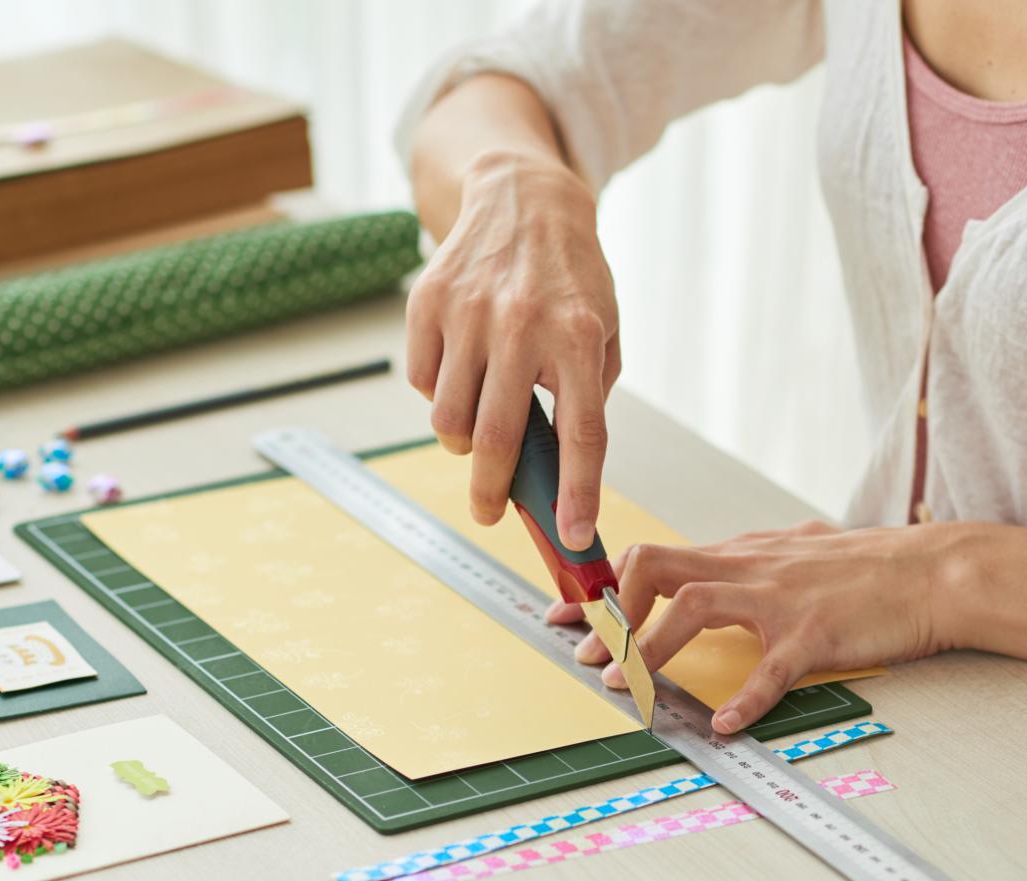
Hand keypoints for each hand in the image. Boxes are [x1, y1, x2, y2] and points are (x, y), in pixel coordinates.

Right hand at [405, 149, 620, 550]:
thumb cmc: (570, 280)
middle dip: (491, 492)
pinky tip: (461, 370)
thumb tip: (558, 471)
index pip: (582, 434)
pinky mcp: (428, 302)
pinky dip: (438, 393)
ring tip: (480, 423)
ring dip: (462, 440)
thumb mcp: (604, 330)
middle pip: (498, 438)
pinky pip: (422, 381)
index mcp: (580, 338)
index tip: (573, 535)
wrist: (523, 199)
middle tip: (489, 512)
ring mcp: (469, 313)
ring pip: (449, 418)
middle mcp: (523, 325)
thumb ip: (587, 395)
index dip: (577, 493)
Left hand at [548, 521, 946, 732]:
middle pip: (655, 568)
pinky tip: (726, 727)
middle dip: (612, 615)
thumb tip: (718, 567)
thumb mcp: (798, 551)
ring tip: (631, 690)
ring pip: (696, 607)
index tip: (563, 618)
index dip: (601, 589)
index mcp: (742, 554)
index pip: (652, 558)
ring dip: (653, 650)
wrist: (935, 569)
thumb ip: (754, 561)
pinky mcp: (816, 633)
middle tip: (593, 660)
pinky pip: (771, 668)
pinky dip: (745, 699)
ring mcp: (782, 598)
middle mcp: (751, 568)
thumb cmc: (870, 568)